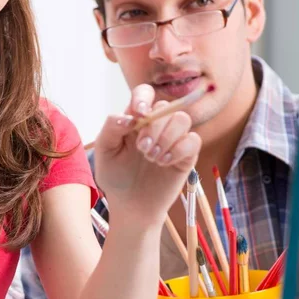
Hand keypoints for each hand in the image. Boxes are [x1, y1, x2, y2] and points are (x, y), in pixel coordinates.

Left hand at [95, 84, 200, 224]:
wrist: (130, 205)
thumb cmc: (116, 176)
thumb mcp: (105, 151)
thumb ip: (111, 127)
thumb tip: (130, 116)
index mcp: (136, 119)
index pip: (145, 93)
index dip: (144, 97)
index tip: (140, 112)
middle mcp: (156, 125)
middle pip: (165, 107)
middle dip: (153, 127)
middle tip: (142, 149)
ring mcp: (173, 139)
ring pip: (182, 119)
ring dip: (167, 137)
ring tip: (153, 157)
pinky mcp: (186, 155)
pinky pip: (193, 140)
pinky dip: (179, 150)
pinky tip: (165, 162)